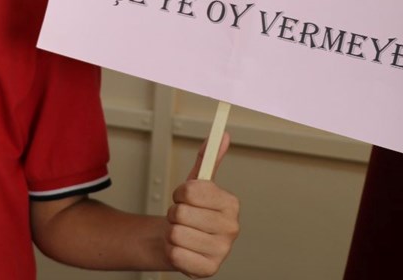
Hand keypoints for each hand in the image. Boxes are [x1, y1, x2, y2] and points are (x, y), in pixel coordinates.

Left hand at [164, 133, 239, 277]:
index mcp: (231, 204)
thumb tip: (222, 136)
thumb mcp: (196, 183)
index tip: (183, 197)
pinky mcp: (208, 269)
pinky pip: (175, 254)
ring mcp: (222, 250)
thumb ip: (208, 159)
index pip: (191, 191)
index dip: (180, 193)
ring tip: (182, 233)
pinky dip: (171, 251)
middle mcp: (231, 228)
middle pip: (181, 213)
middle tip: (182, 218)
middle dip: (174, 214)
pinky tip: (182, 249)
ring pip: (176, 233)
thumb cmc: (190, 211)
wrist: (179, 240)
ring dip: (171, 233)